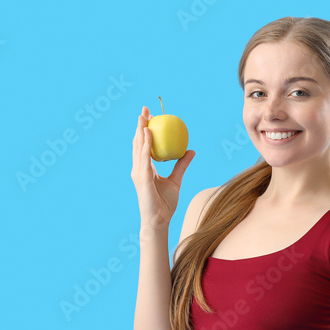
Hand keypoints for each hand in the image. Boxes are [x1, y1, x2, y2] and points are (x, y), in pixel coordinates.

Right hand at [131, 105, 195, 227]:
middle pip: (138, 142)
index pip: (143, 145)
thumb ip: (182, 165)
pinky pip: (144, 157)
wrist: (159, 220)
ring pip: (139, 146)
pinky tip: (149, 132)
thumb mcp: (176, 180)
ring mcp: (138, 172)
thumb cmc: (165, 204)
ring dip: (141, 129)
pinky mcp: (142, 177)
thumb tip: (191, 150)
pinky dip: (146, 144)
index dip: (145, 130)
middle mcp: (138, 168)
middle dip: (140, 124)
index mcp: (145, 169)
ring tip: (144, 116)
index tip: (150, 116)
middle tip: (145, 109)